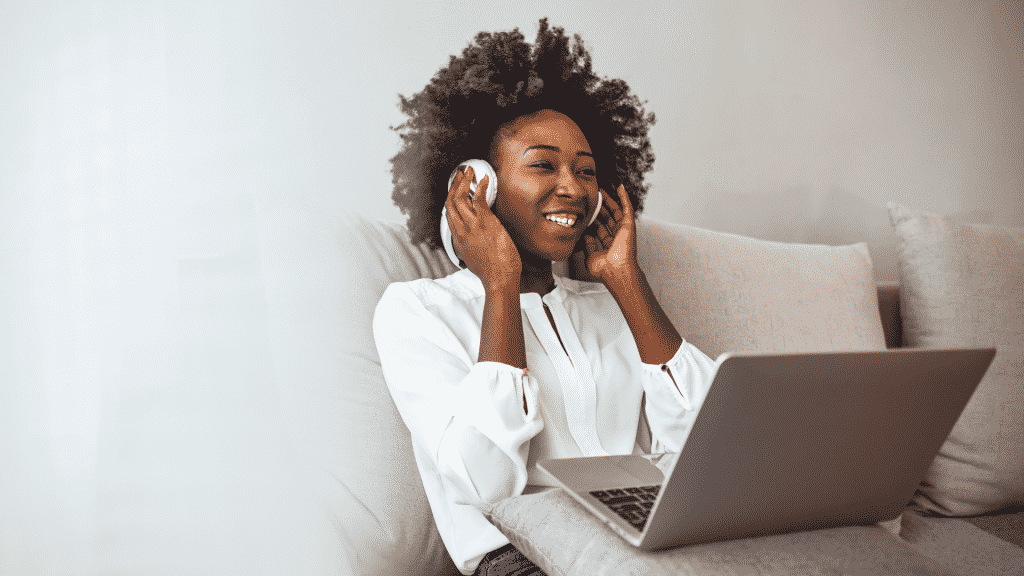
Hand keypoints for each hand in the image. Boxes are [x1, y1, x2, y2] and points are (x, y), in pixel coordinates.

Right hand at [445, 166, 521, 291]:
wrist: (499, 279)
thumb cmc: (492, 273)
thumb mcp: (474, 260)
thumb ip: (470, 246)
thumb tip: (474, 240)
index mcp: (458, 240)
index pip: (449, 214)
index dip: (450, 199)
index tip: (454, 190)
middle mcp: (462, 231)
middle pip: (451, 202)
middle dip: (454, 185)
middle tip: (460, 174)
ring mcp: (473, 226)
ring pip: (461, 197)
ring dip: (465, 181)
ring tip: (469, 171)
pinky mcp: (486, 222)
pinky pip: (479, 199)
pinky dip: (480, 186)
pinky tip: (484, 179)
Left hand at [582, 184, 638, 285]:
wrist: (616, 271)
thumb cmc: (605, 269)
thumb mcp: (590, 256)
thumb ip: (587, 245)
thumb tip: (583, 234)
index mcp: (608, 245)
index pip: (600, 229)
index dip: (593, 220)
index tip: (585, 211)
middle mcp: (617, 237)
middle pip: (607, 218)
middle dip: (599, 208)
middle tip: (592, 197)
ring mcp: (623, 230)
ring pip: (615, 211)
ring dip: (609, 200)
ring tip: (601, 190)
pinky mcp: (629, 224)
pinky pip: (627, 207)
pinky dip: (624, 197)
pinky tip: (620, 187)